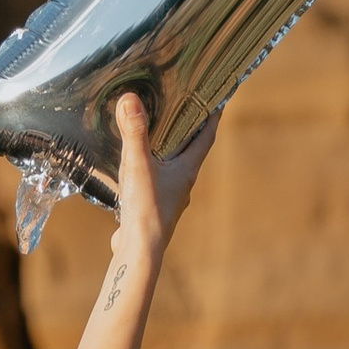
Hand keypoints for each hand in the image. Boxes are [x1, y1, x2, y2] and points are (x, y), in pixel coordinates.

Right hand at [110, 86, 221, 274]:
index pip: (205, 136)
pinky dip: (149, 168)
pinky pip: (154, 181)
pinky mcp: (152, 207)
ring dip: (168, 149)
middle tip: (184, 106)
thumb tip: (130, 99)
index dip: (212, 115)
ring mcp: (169, 196)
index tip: (218, 97)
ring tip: (157, 132)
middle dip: (188, 128)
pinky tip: (135, 167)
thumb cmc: (146, 210)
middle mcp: (182, 182)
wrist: (139, 252)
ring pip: (172, 166)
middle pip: (190, 149)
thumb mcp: (139, 166)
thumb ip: (134, 133)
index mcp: (187, 169)